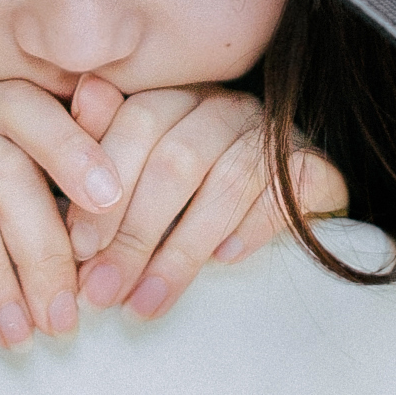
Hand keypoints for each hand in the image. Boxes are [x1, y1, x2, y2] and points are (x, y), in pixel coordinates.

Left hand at [59, 75, 346, 320]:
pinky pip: (285, 192)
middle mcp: (225, 106)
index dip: (105, 187)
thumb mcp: (138, 176)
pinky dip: (251, 227)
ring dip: (180, 251)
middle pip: (177, 157)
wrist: (286, 206)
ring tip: (146, 302)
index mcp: (178, 97)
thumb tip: (84, 92)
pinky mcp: (317, 166)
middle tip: (104, 289)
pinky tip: (223, 263)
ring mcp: (273, 134)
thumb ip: (104, 142)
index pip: (138, 122)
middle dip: (134, 232)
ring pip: (226, 181)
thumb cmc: (191, 197)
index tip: (78, 249)